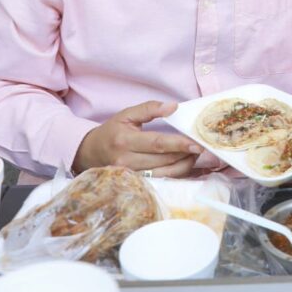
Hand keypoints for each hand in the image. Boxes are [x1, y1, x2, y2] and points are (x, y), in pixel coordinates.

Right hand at [72, 100, 203, 176]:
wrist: (91, 153)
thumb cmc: (112, 132)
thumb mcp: (127, 115)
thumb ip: (150, 108)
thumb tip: (173, 106)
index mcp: (125, 141)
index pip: (157, 143)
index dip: (179, 144)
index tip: (196, 143)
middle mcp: (127, 162)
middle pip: (164, 160)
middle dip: (185, 154)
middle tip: (200, 146)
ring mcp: (130, 176)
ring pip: (165, 174)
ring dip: (184, 165)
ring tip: (194, 155)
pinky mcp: (135, 184)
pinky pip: (161, 181)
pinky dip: (175, 174)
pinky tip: (183, 164)